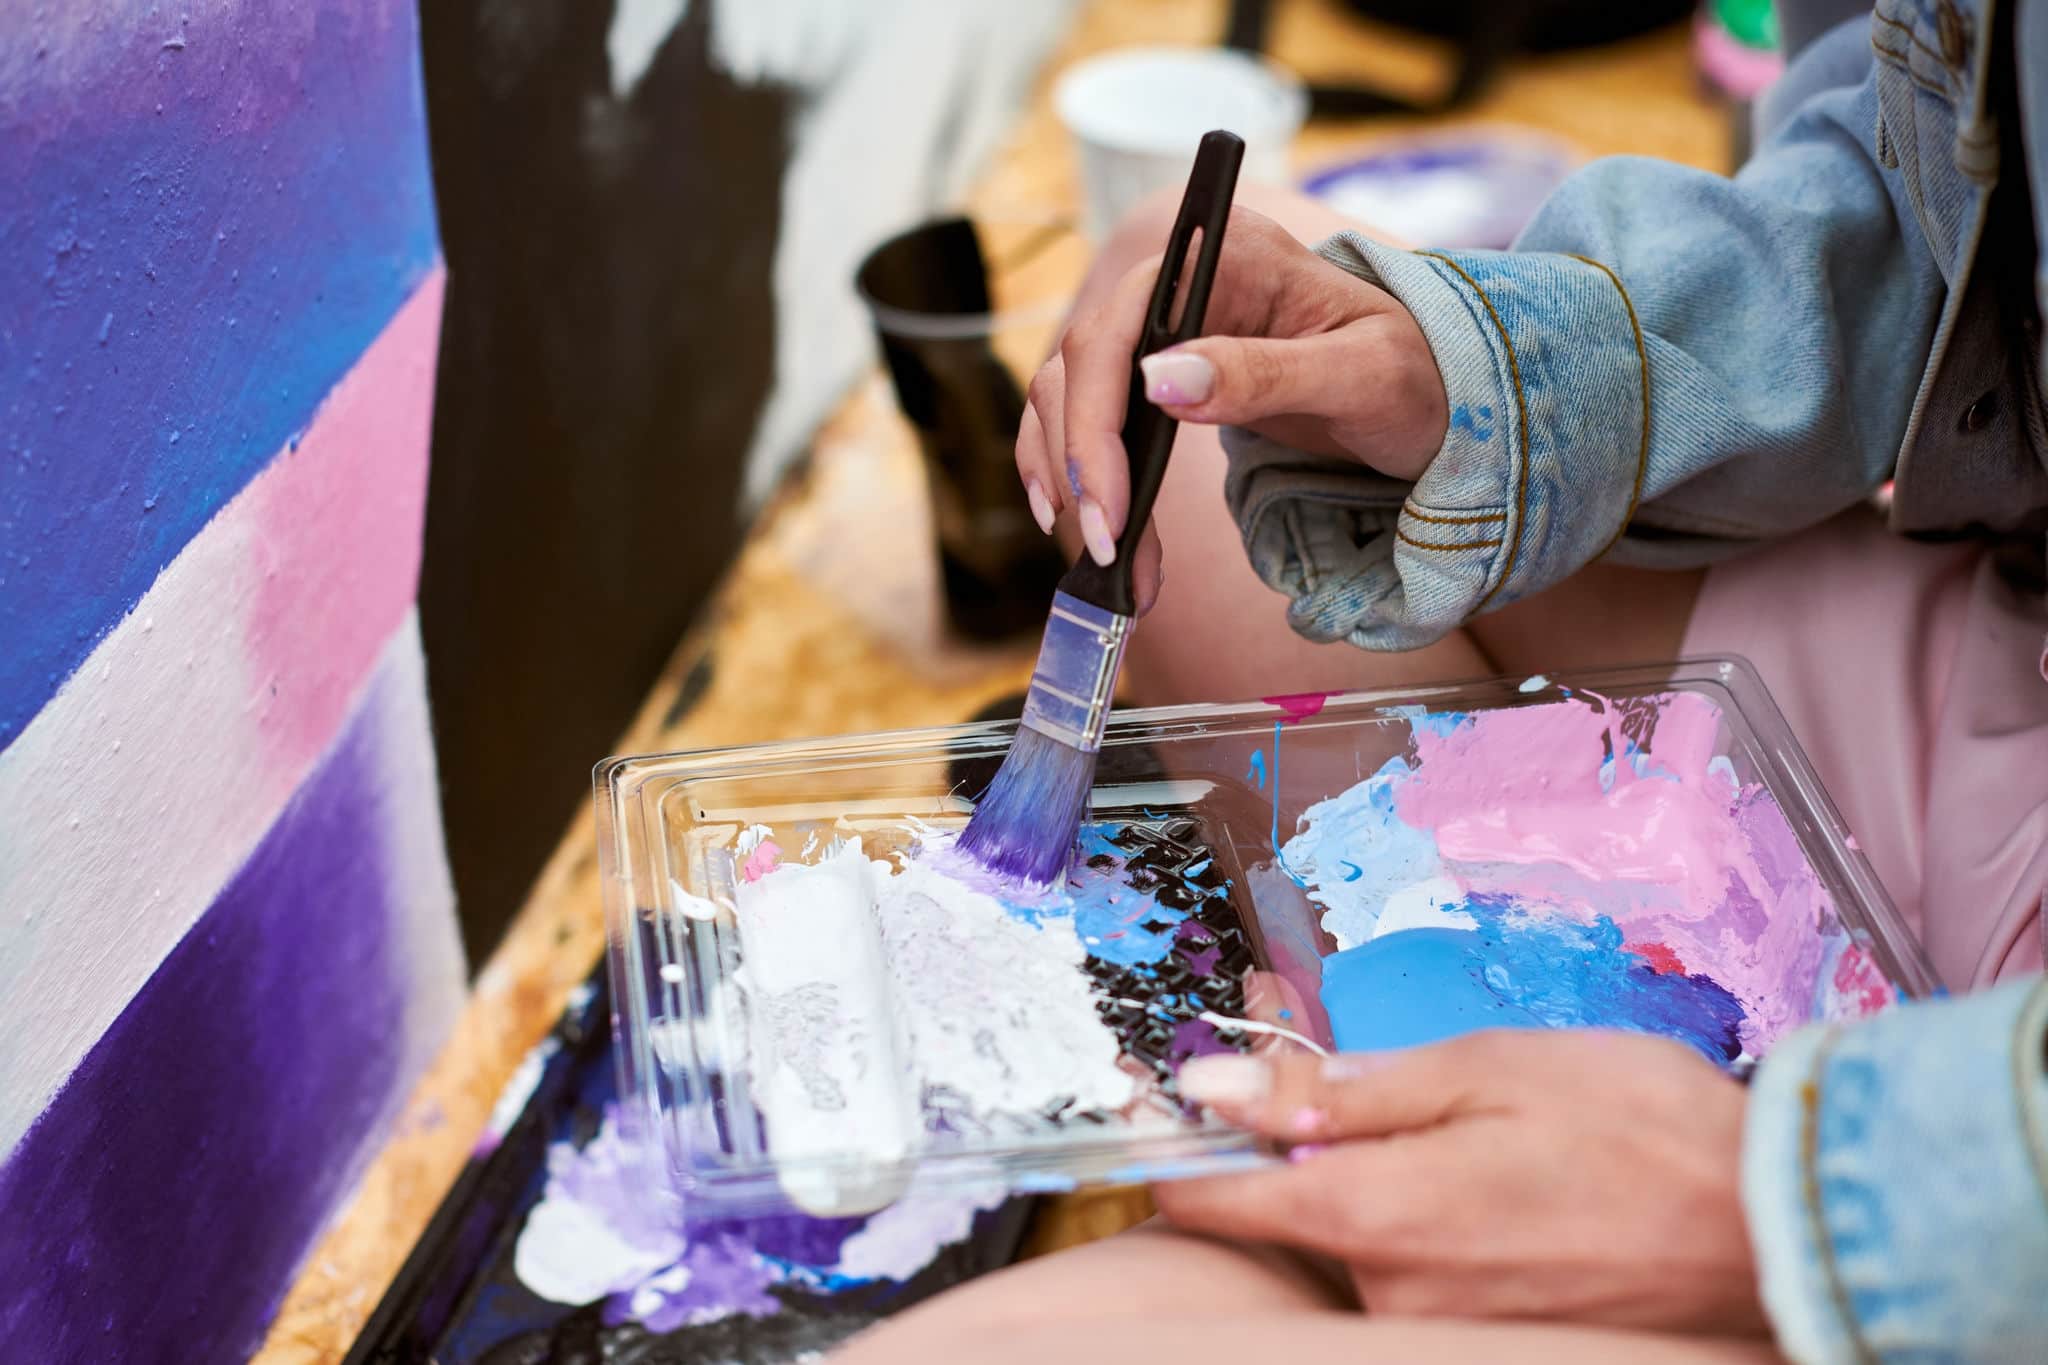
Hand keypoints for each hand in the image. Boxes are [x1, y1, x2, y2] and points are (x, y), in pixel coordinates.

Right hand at [1015, 207, 1446, 605]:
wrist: (1433, 391)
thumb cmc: (1415, 373)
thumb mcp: (1360, 375)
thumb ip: (1266, 374)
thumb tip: (1159, 381)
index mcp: (1222, 255)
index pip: (1117, 329)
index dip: (1096, 421)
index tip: (1109, 505)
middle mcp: (1175, 282)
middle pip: (1080, 369)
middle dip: (1082, 465)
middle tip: (1107, 549)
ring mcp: (1160, 330)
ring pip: (1070, 398)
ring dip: (1071, 480)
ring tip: (1105, 558)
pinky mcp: (1157, 379)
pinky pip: (1090, 422)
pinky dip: (1074, 474)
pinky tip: (1083, 524)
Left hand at [1155, 1030, 1766, 1334]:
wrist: (1779, 1226)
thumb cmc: (1645, 1131)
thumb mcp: (1485, 1069)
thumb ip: (1339, 1088)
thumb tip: (1218, 1089)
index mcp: (1376, 1214)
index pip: (1217, 1196)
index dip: (1177, 1145)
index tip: (1158, 1105)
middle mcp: (1391, 1293)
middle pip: (1295, 1213)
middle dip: (1314, 1144)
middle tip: (1390, 1088)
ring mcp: (1437, 1328)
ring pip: (1363, 1241)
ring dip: (1387, 1183)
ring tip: (1487, 1141)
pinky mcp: (1484, 1343)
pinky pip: (1419, 1275)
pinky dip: (1434, 1224)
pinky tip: (1504, 1189)